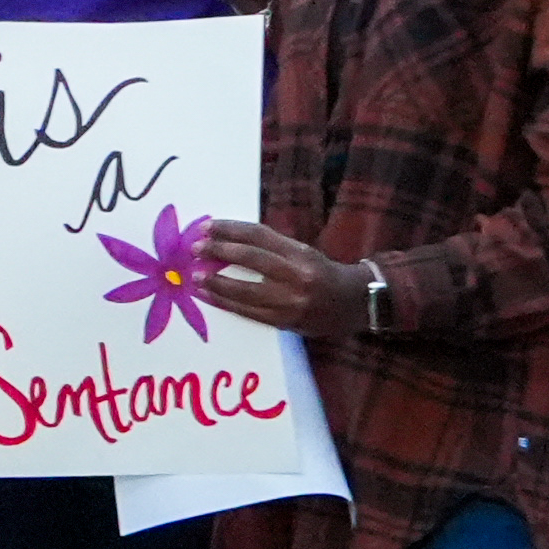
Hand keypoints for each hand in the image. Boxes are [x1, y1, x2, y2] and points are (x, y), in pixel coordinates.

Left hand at [187, 215, 374, 339]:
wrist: (354, 304)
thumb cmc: (323, 273)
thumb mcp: (303, 252)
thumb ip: (272, 248)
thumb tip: (227, 241)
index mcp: (301, 253)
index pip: (259, 236)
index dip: (230, 230)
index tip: (208, 227)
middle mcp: (297, 276)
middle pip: (250, 259)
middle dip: (219, 251)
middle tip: (195, 248)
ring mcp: (290, 302)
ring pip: (245, 290)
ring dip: (215, 282)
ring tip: (195, 275)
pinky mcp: (284, 322)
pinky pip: (247, 312)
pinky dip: (224, 303)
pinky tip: (208, 295)